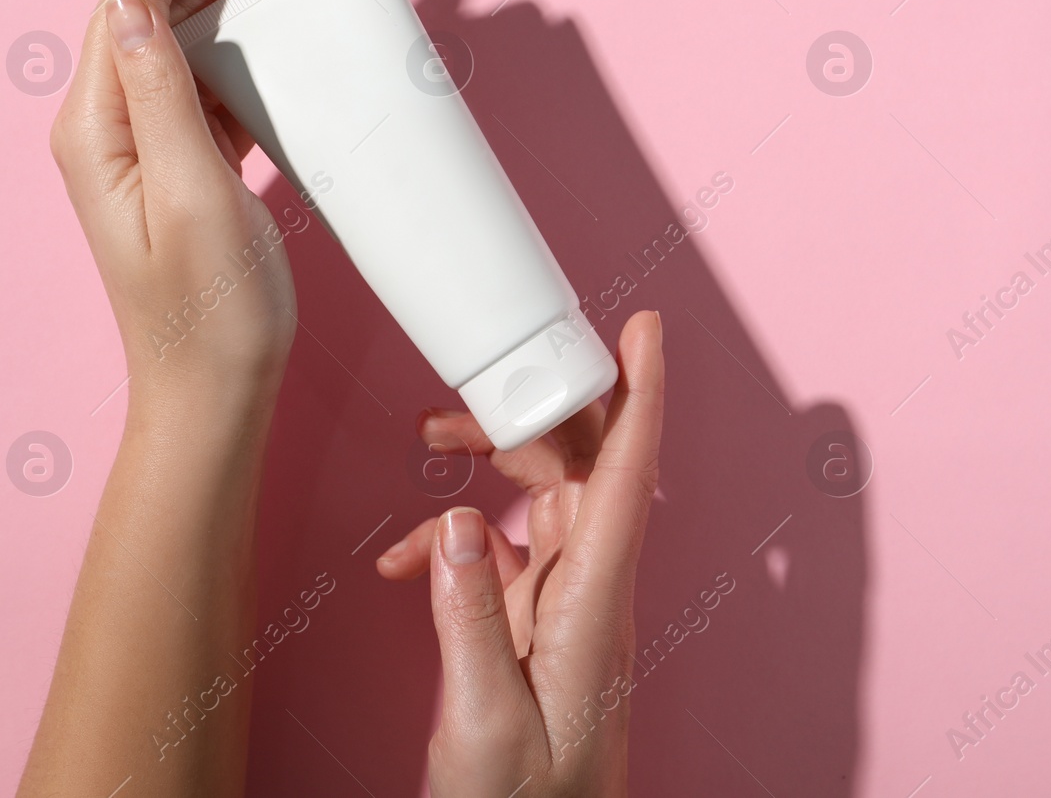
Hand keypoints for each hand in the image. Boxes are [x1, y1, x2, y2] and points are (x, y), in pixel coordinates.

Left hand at [50, 0, 335, 419]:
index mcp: (100, 127)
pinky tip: (296, 30)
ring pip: (200, 36)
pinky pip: (222, 80)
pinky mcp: (191, 163)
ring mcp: (154, 144)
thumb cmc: (209, 314)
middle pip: (171, 4)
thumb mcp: (188, 199)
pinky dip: (261, 44)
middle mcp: (116, 124)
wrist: (217, 394)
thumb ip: (162, 97)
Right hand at [377, 311, 664, 796]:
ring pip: (546, 490)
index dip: (643, 394)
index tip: (646, 328)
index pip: (629, 477)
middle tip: (478, 371)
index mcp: (595, 605)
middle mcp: (594, 587)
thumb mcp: (481, 722)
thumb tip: (456, 521)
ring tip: (427, 432)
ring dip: (492, 453)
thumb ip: (468, 618)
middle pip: (584, 462)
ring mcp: (570, 598)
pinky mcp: (542, 615)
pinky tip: (404, 559)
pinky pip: (507, 545)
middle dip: (537, 403)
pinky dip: (456, 536)